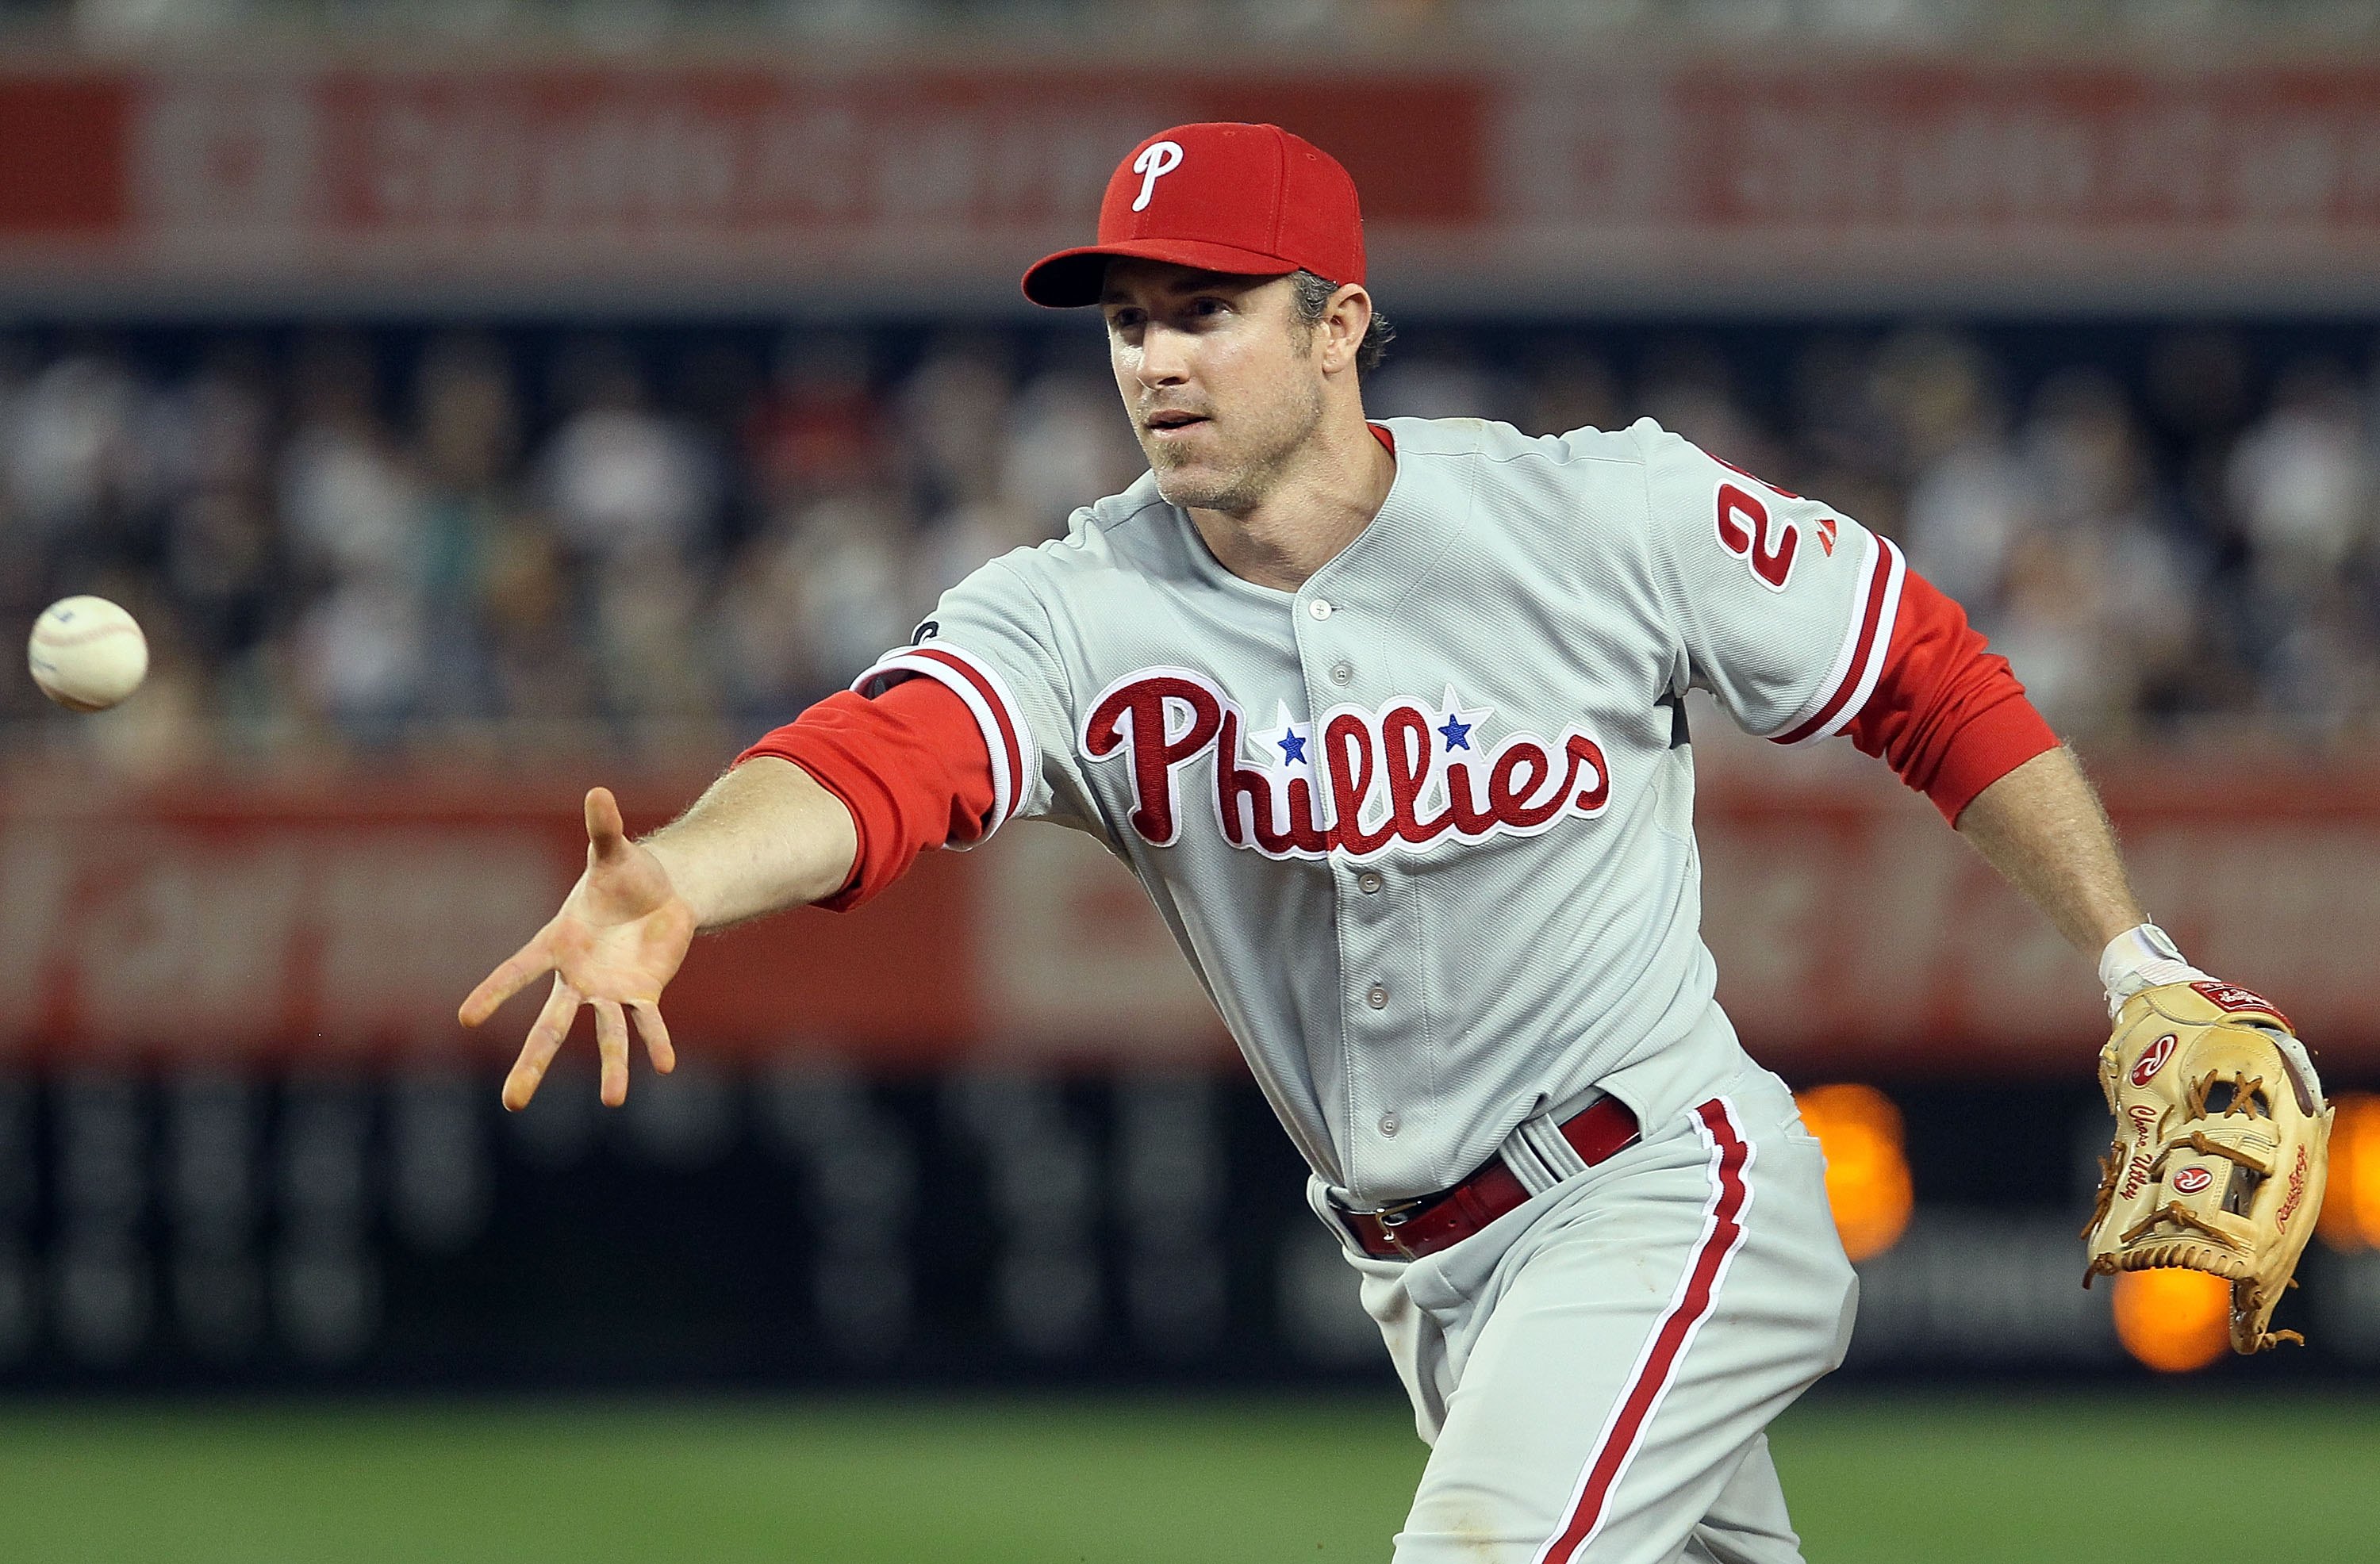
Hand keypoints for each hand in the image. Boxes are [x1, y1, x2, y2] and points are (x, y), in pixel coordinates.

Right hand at [459, 787, 696, 1109]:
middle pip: (551, 1026)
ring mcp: (610, 990)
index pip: (519, 970)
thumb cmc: (624, 873)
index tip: (466, 1019)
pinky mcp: (644, 993)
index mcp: (559, 943)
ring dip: (613, 1066)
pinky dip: (657, 1042)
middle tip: (512, 1104)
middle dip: (533, 1063)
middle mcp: (579, 977)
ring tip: (613, 1101)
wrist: (658, 893)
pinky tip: (664, 1067)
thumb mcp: (614, 851)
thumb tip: (598, 790)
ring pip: (607, 1034)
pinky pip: (648, 1023)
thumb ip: (604, 827)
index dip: (494, 992)